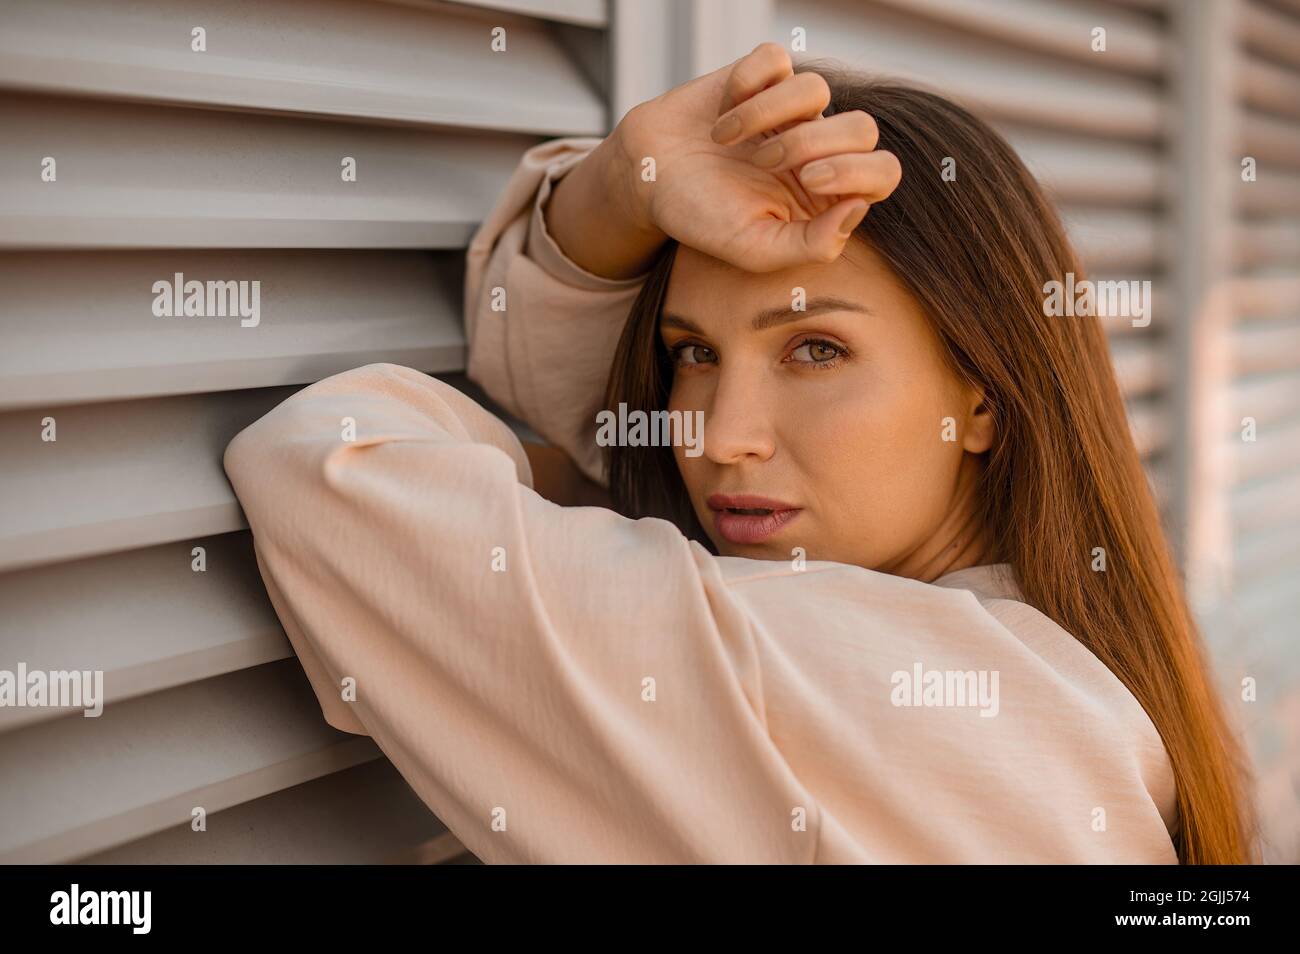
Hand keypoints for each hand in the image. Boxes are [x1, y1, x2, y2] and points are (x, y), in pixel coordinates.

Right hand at [614, 42, 901, 271]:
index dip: (857, 170)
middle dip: (811, 142)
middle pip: (863, 127)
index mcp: (826, 195)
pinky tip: (722, 110)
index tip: (809, 179)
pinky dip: (746, 83)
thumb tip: (859, 208)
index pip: (882, 172)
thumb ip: (812, 245)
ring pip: (817, 89)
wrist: (647, 178)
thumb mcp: (755, 250)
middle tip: (764, 163)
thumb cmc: (701, 218)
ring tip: (727, 141)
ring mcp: (791, 110)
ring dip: (767, 115)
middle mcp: (817, 148)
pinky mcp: (761, 77)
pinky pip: (777, 60)